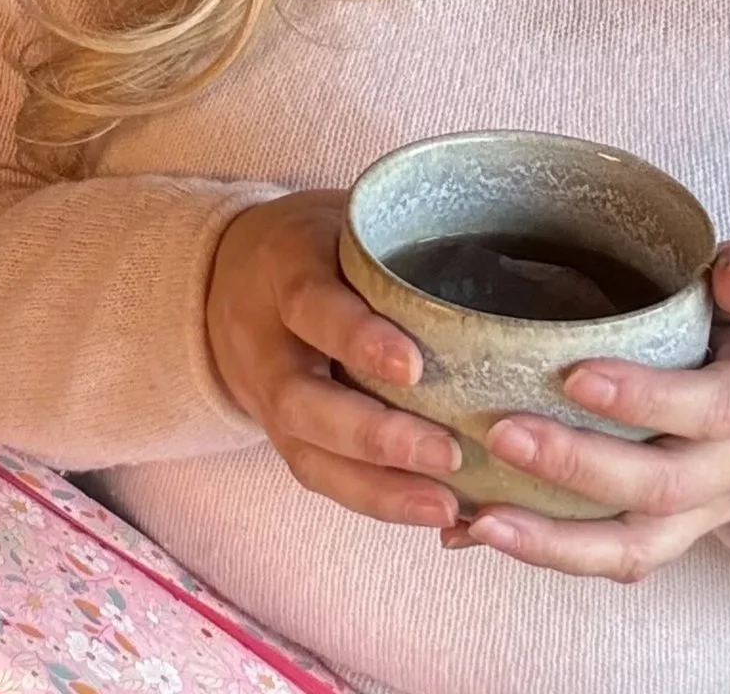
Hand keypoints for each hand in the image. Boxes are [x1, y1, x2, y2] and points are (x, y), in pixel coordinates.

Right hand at [205, 191, 462, 530]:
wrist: (225, 278)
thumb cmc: (317, 242)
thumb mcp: (344, 217)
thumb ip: (399, 234)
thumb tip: (505, 247)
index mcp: (285, 271)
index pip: (313, 306)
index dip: (357, 338)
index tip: (414, 367)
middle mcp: (267, 345)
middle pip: (302, 403)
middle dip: (375, 435)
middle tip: (448, 452)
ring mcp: (269, 402)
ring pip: (309, 457)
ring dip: (380, 488)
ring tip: (447, 506)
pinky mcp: (285, 439)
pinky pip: (322, 478)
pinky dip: (377, 501)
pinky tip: (434, 511)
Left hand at [438, 240, 729, 581]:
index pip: (714, 409)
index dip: (646, 400)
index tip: (574, 378)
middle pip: (663, 487)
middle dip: (580, 467)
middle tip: (503, 435)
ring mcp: (708, 509)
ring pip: (637, 546)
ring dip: (556, 539)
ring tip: (485, 519)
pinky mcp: (675, 533)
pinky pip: (616, 559)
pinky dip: (549, 553)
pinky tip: (483, 533)